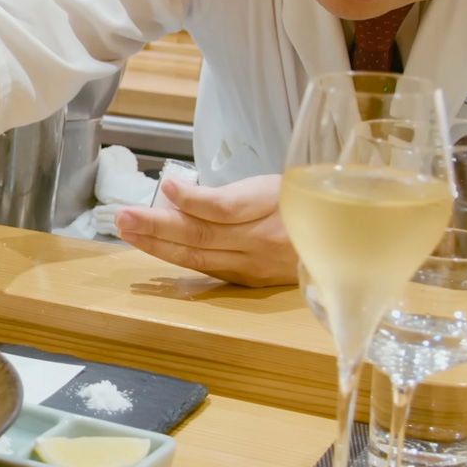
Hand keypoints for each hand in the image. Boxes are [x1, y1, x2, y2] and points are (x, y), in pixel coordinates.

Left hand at [115, 173, 297, 286]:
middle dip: (159, 226)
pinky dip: (177, 258)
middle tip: (124, 216)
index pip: (227, 209)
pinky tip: (152, 247)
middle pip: (204, 235)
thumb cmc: (301, 203)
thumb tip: (181, 197)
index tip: (168, 186)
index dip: (194, 200)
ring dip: (158, 244)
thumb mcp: (275, 185)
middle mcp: (263, 241)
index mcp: (274, 206)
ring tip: (128, 230)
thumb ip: (234, 196)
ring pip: (199, 257)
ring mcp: (255, 265)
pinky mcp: (250, 281)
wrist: (342, 244)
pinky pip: (207, 268)